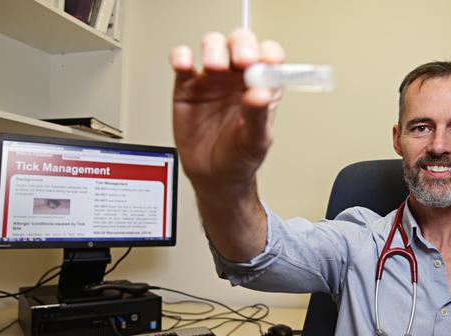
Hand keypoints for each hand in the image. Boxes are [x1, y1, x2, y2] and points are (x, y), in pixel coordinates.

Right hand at [169, 29, 284, 190]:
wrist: (213, 177)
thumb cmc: (239, 159)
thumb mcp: (255, 141)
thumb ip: (258, 116)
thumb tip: (260, 92)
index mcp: (262, 87)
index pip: (270, 57)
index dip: (267, 53)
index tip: (261, 62)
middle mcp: (239, 78)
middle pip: (241, 43)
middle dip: (241, 45)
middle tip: (240, 60)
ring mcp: (213, 79)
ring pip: (213, 45)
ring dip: (214, 48)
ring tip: (214, 66)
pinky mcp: (187, 86)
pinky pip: (182, 61)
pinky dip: (181, 56)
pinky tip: (185, 65)